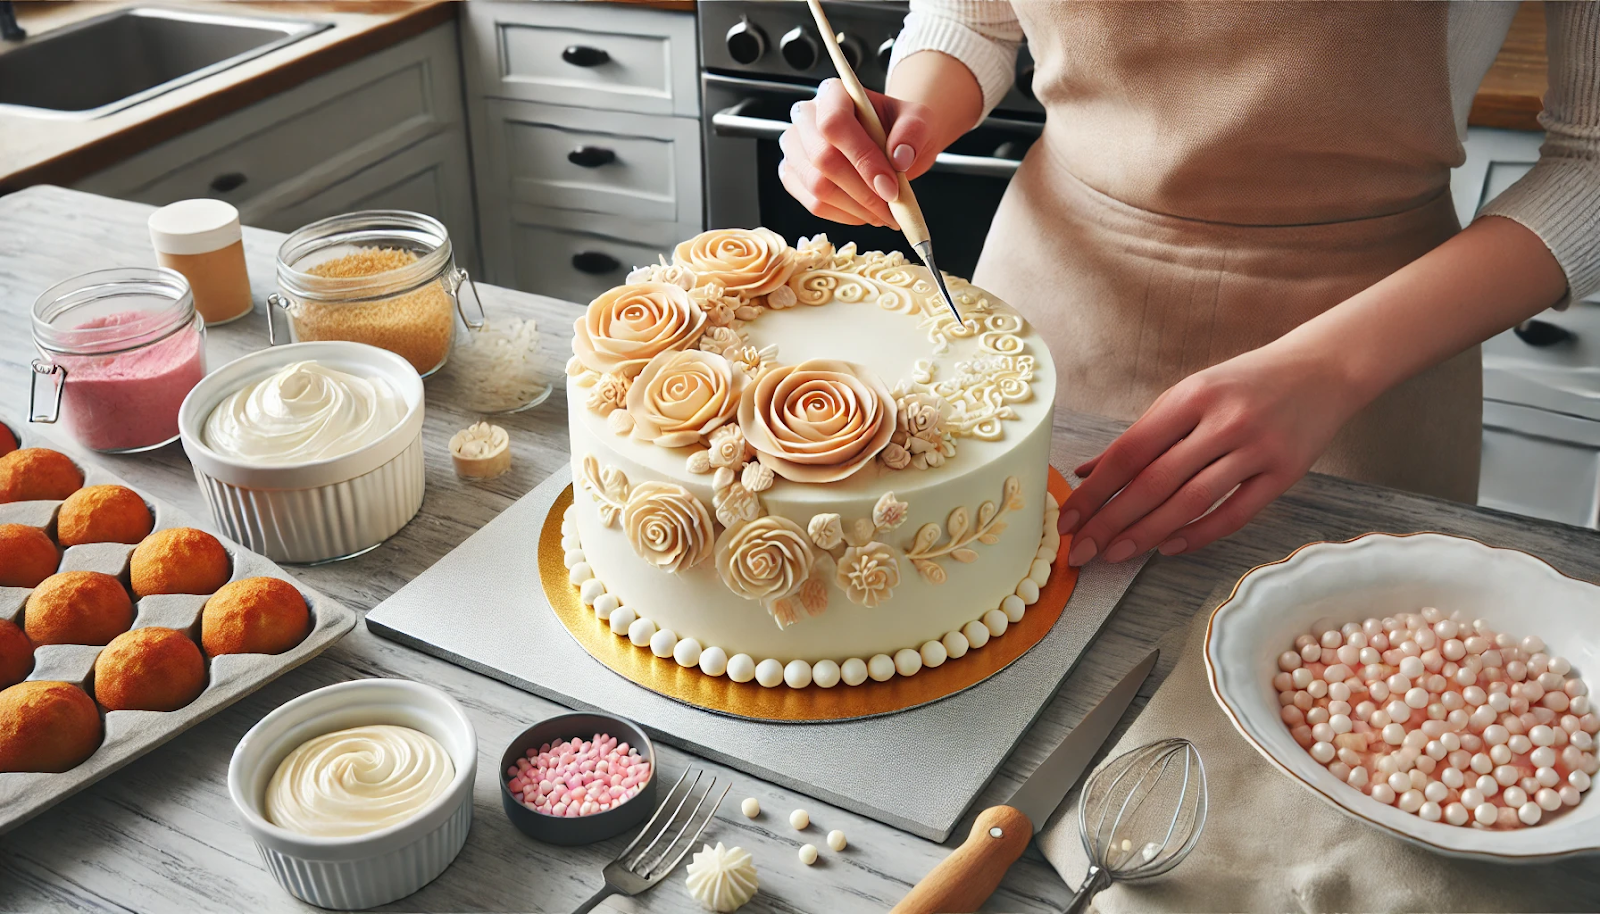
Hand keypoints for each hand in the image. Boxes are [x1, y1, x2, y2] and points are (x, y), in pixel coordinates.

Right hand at [778, 78, 937, 226]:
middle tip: (892, 205)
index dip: (861, 158)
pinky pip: (814, 204)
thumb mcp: (918, 120)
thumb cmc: (899, 128)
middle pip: (822, 158)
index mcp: (833, 93)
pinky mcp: (793, 176)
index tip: (890, 186)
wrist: (890, 141)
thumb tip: (900, 157)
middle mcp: (806, 117)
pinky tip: (867, 213)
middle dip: (862, 191)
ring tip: (885, 212)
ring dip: (856, 208)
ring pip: (816, 186)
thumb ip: (913, 132)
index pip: (834, 123)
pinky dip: (845, 216)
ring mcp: (794, 149)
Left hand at [1058, 344, 1364, 564]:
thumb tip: (1089, 472)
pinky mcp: (1285, 473)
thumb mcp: (1189, 394)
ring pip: (1191, 502)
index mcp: (1190, 396)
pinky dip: (1198, 534)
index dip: (1095, 490)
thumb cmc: (1244, 384)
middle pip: (1155, 481)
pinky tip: (1169, 548)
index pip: (1130, 451)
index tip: (1068, 519)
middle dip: (1112, 521)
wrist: (1322, 369)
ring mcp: (1256, 448)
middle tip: (1082, 550)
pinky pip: (1235, 514)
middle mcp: (1222, 421)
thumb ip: (1142, 434)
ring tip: (1116, 553)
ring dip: (1148, 533)